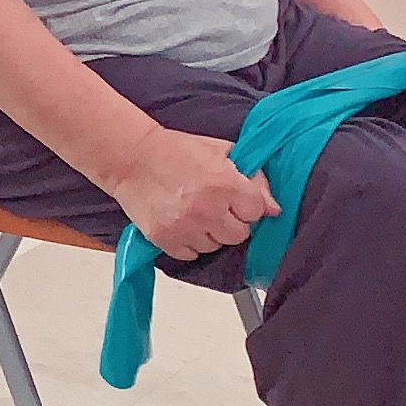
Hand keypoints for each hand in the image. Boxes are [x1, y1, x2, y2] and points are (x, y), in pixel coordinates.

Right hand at [108, 127, 275, 259]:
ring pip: (215, 246)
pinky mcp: (164, 238)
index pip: (257, 212)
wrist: (132, 158)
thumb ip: (253, 178)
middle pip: (239, 235)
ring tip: (196, 215)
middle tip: (216, 208)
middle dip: (232, 222)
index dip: (247, 205)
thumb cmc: (176, 151)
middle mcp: (207, 209)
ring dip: (210, 234)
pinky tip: (183, 224)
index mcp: (225, 184)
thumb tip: (274, 209)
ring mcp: (184, 226)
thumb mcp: (221, 152)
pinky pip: (190, 254)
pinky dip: (189, 243)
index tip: (235, 198)